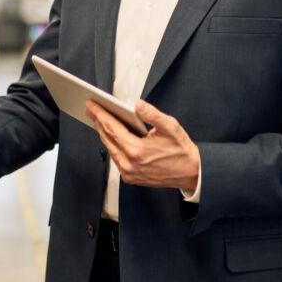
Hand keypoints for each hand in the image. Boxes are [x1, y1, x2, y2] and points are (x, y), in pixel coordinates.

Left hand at [85, 100, 199, 190]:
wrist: (191, 173)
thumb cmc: (181, 150)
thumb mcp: (170, 127)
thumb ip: (152, 114)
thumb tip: (138, 104)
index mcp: (136, 150)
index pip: (111, 128)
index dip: (100, 114)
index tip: (91, 104)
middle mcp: (129, 164)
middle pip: (107, 138)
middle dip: (98, 121)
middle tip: (90, 108)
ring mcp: (128, 173)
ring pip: (110, 148)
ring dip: (103, 133)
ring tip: (98, 119)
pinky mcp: (130, 178)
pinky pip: (116, 158)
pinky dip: (112, 145)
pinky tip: (110, 135)